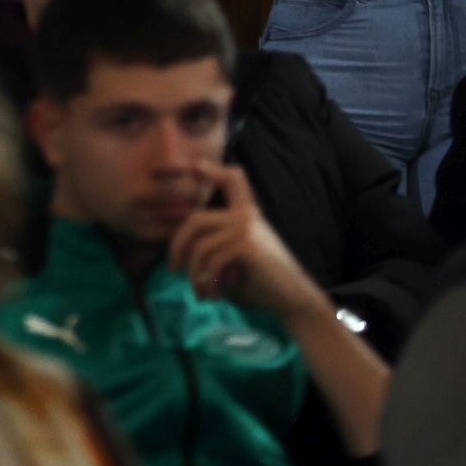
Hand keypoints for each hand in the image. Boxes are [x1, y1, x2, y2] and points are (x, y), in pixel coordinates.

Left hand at [166, 166, 329, 321]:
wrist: (293, 298)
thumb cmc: (260, 280)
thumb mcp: (235, 256)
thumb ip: (214, 244)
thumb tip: (179, 250)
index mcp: (245, 212)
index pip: (233, 180)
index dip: (215, 171)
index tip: (197, 167)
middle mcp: (246, 215)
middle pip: (195, 220)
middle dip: (177, 246)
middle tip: (173, 269)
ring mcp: (247, 228)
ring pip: (200, 247)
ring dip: (194, 275)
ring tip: (199, 293)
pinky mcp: (248, 246)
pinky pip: (212, 261)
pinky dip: (208, 282)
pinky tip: (213, 296)